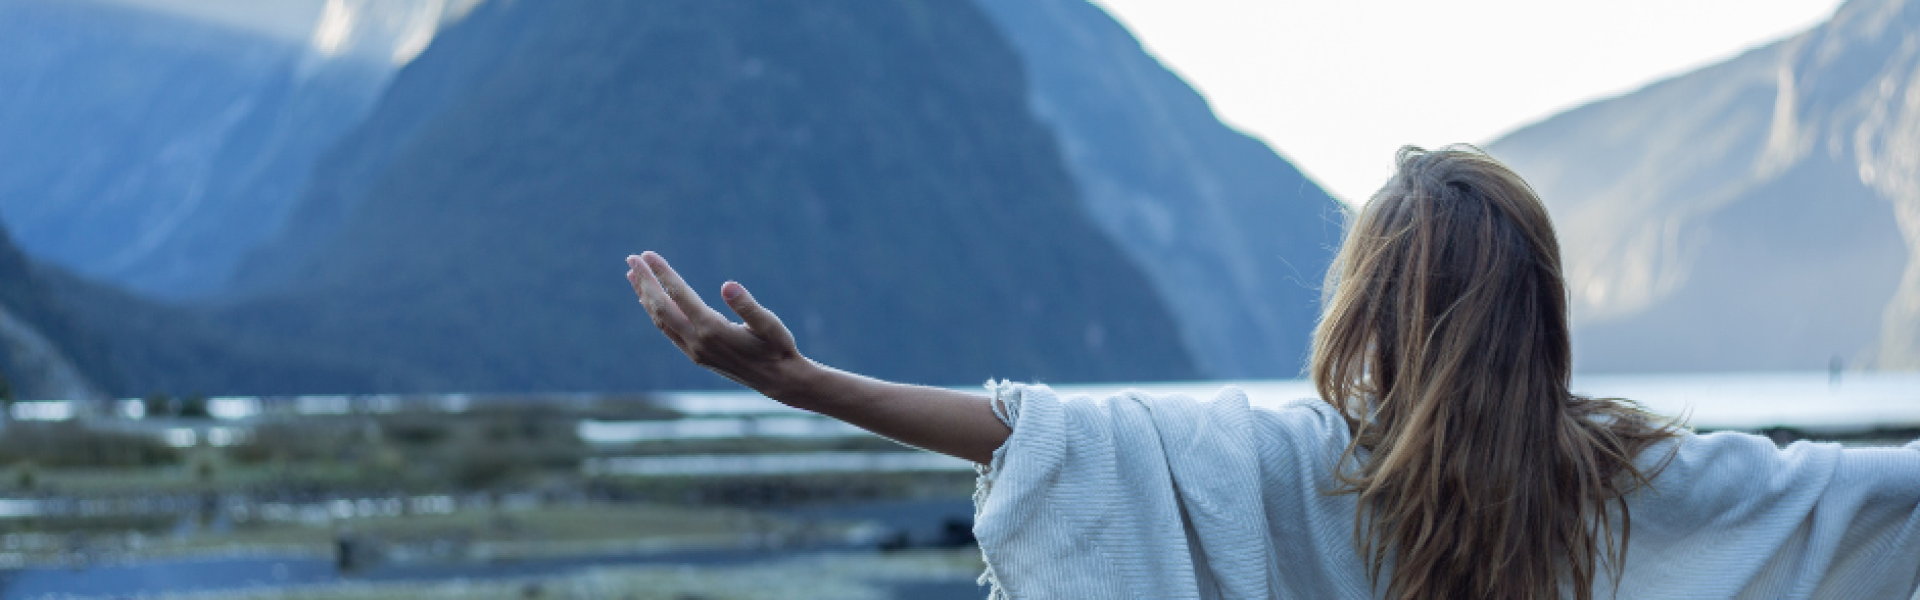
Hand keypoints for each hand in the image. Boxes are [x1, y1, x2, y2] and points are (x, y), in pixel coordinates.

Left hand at [625, 252, 812, 396]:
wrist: (778, 380)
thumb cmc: (777, 347)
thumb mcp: (769, 324)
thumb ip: (747, 306)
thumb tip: (728, 285)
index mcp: (713, 330)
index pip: (679, 295)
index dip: (662, 273)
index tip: (648, 254)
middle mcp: (697, 342)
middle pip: (660, 308)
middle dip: (645, 282)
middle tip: (631, 258)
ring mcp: (693, 351)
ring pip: (660, 320)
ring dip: (645, 296)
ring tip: (632, 275)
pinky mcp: (695, 355)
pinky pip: (667, 330)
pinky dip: (655, 311)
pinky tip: (651, 300)